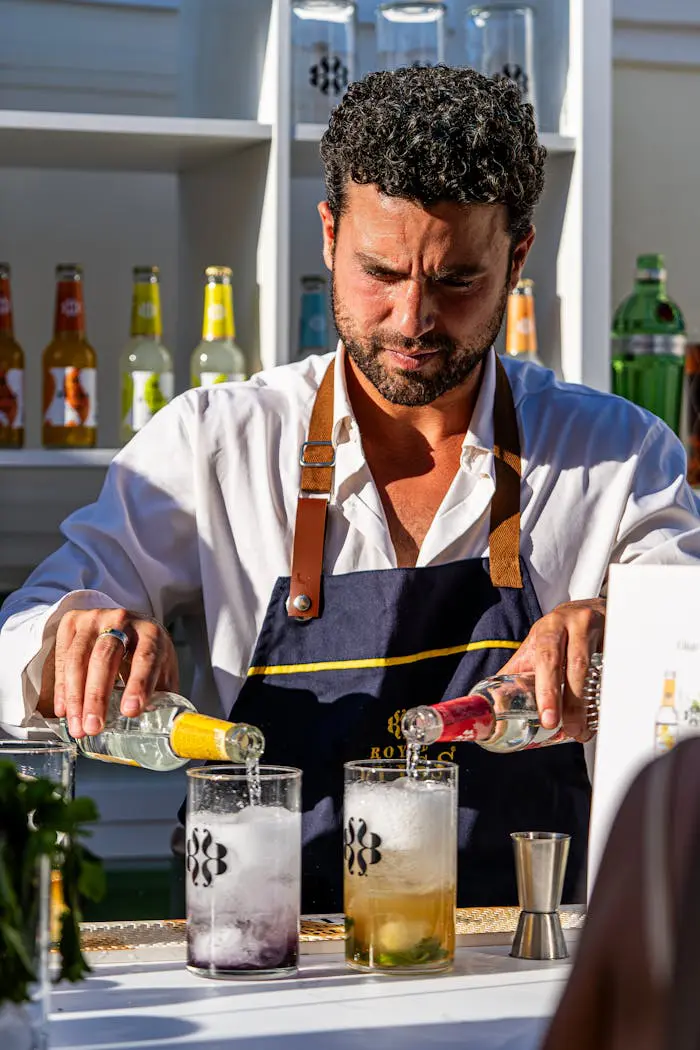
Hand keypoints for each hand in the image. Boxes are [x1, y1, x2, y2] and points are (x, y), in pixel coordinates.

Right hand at [40, 608, 178, 738]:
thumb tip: (165, 726)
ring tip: (78, 727)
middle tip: (94, 727)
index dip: (138, 684)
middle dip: (97, 696)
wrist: (126, 622)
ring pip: (79, 658)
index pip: (145, 658)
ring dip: (75, 697)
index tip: (130, 712)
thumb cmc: (145, 652)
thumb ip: (163, 694)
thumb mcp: (162, 667)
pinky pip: (63, 658)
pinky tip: (64, 711)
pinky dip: (62, 688)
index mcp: (151, 632)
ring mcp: (94, 619)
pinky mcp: (72, 622)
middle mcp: (122, 620)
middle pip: (105, 657)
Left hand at [496, 598, 604, 742]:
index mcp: (548, 629)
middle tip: (568, 729)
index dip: (547, 690)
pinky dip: (605, 693)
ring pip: (595, 670)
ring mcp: (597, 630)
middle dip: (570, 702)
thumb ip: (516, 672)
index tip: (548, 719)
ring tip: (581, 728)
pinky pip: (613, 667)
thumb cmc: (556, 633)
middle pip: (575, 666)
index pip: (546, 659)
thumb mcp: (535, 647)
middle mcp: (572, 626)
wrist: (585, 610)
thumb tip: (492, 702)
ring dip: (587, 704)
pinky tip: (599, 711)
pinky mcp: (615, 636)